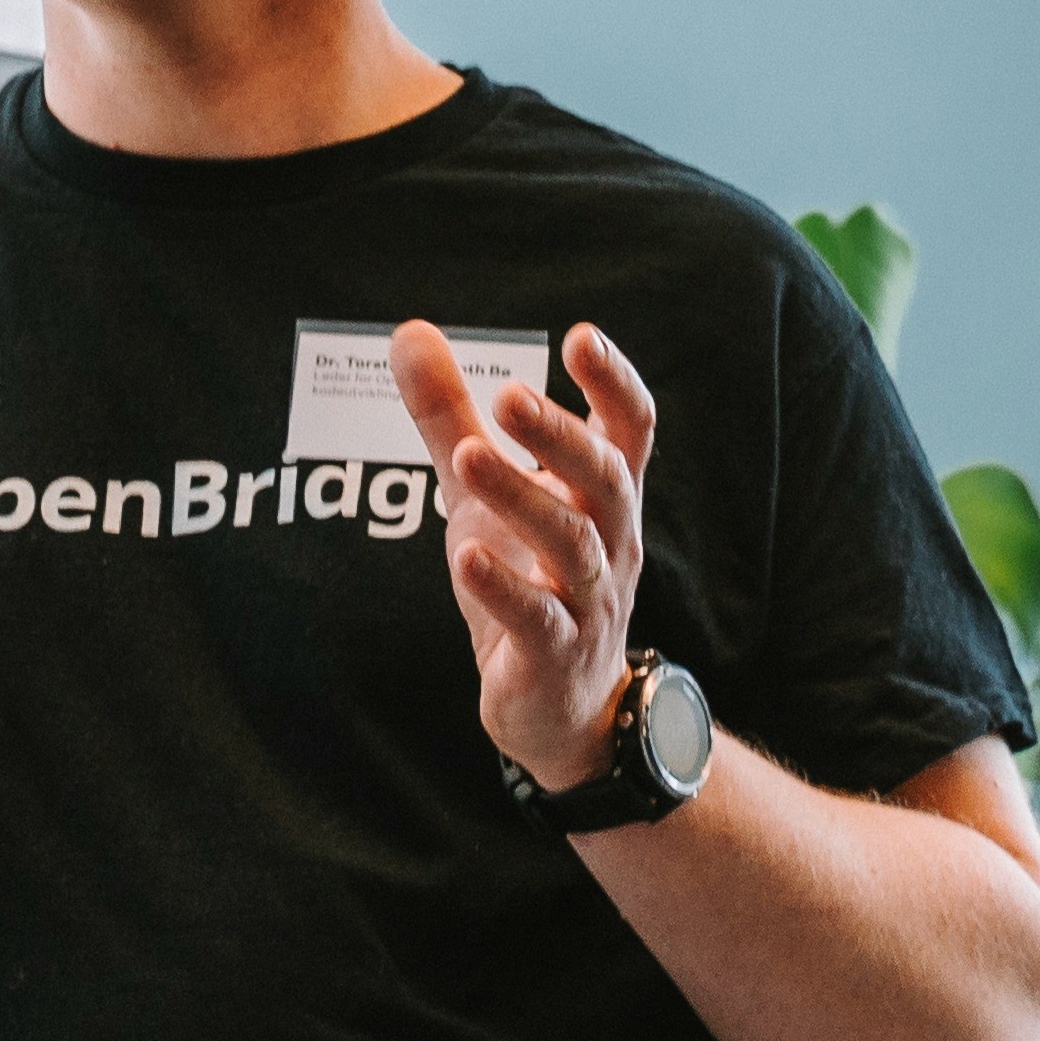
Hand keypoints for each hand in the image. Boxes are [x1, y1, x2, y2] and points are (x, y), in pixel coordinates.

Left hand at [390, 319, 651, 789]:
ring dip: (521, 498)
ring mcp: (588, 601)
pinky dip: (504, 588)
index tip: (582, 338)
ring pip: (572, 544)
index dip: (614, 384)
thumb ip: (450, 415)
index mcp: (604, 497)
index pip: (630, 430)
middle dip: (560, 436)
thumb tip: (409, 332)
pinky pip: (539, 619)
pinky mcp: (555, 656)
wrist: (563, 708)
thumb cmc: (530, 579)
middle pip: (605, 480)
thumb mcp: (484, 492)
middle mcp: (610, 542)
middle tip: (507, 394)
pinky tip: (466, 558)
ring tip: (468, 457)